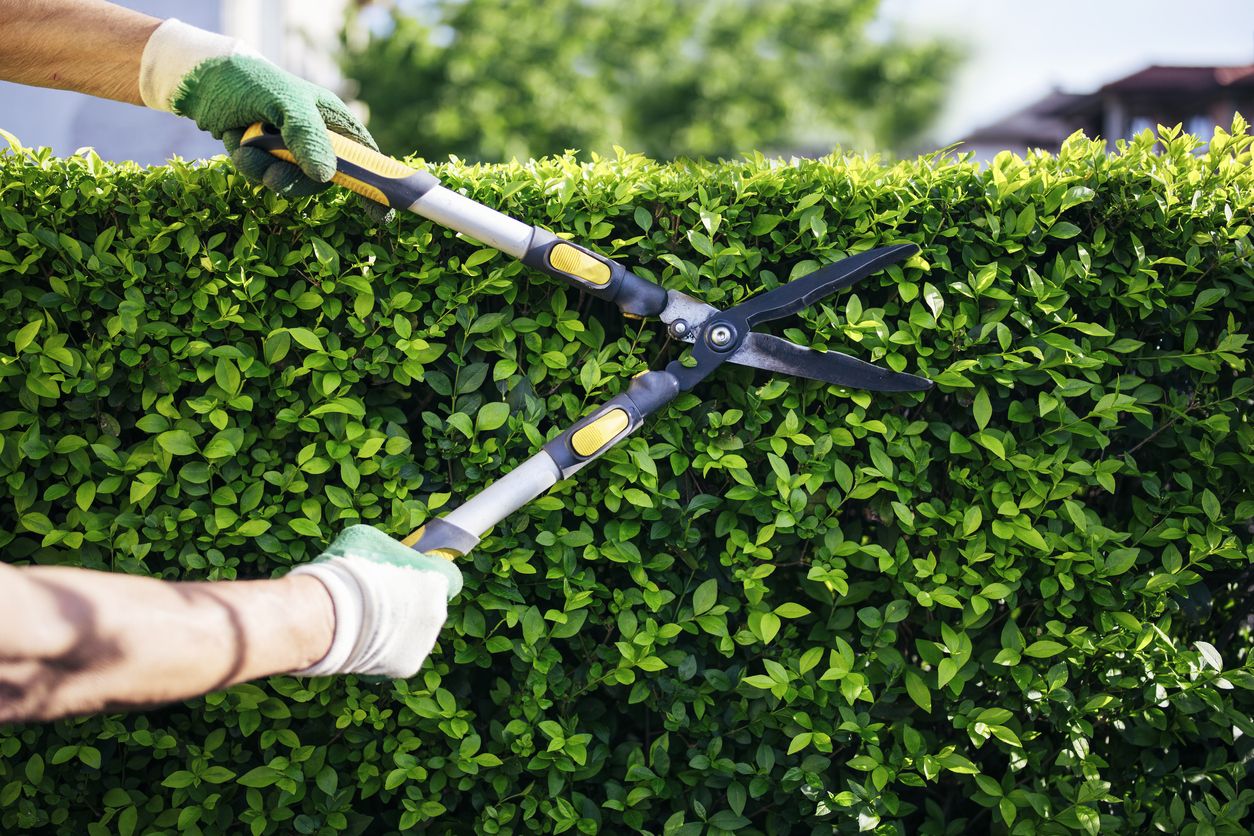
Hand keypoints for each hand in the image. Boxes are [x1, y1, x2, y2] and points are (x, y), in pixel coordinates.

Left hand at [139, 19, 393, 222]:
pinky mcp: (265, 157)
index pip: (364, 157)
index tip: (381, 216)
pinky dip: (247, 165)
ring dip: (264, 171)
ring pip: (290, 181)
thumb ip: (307, 137)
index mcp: (331, 118)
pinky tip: (233, 140)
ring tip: (243, 147)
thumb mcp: (283, 102)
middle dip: (295, 181)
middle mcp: (315, 136)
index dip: (376, 185)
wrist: (198, 78)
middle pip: (322, 179)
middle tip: (274, 178)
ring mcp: (290, 149)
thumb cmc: (248, 80)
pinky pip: (264, 177)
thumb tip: (327, 177)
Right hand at [289, 526, 462, 677]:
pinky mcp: (408, 667)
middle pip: (427, 608)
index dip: (423, 578)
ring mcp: (425, 643)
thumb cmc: (351, 573)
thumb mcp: (368, 543)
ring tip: (366, 625)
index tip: (407, 578)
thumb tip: (383, 558)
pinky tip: (363, 644)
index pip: (442, 578)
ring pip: (414, 635)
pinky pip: (397, 658)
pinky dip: (384, 654)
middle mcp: (438, 614)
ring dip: (397, 631)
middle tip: (379, 602)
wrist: (332, 616)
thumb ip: (386, 552)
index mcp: (437, 583)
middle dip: (408, 606)